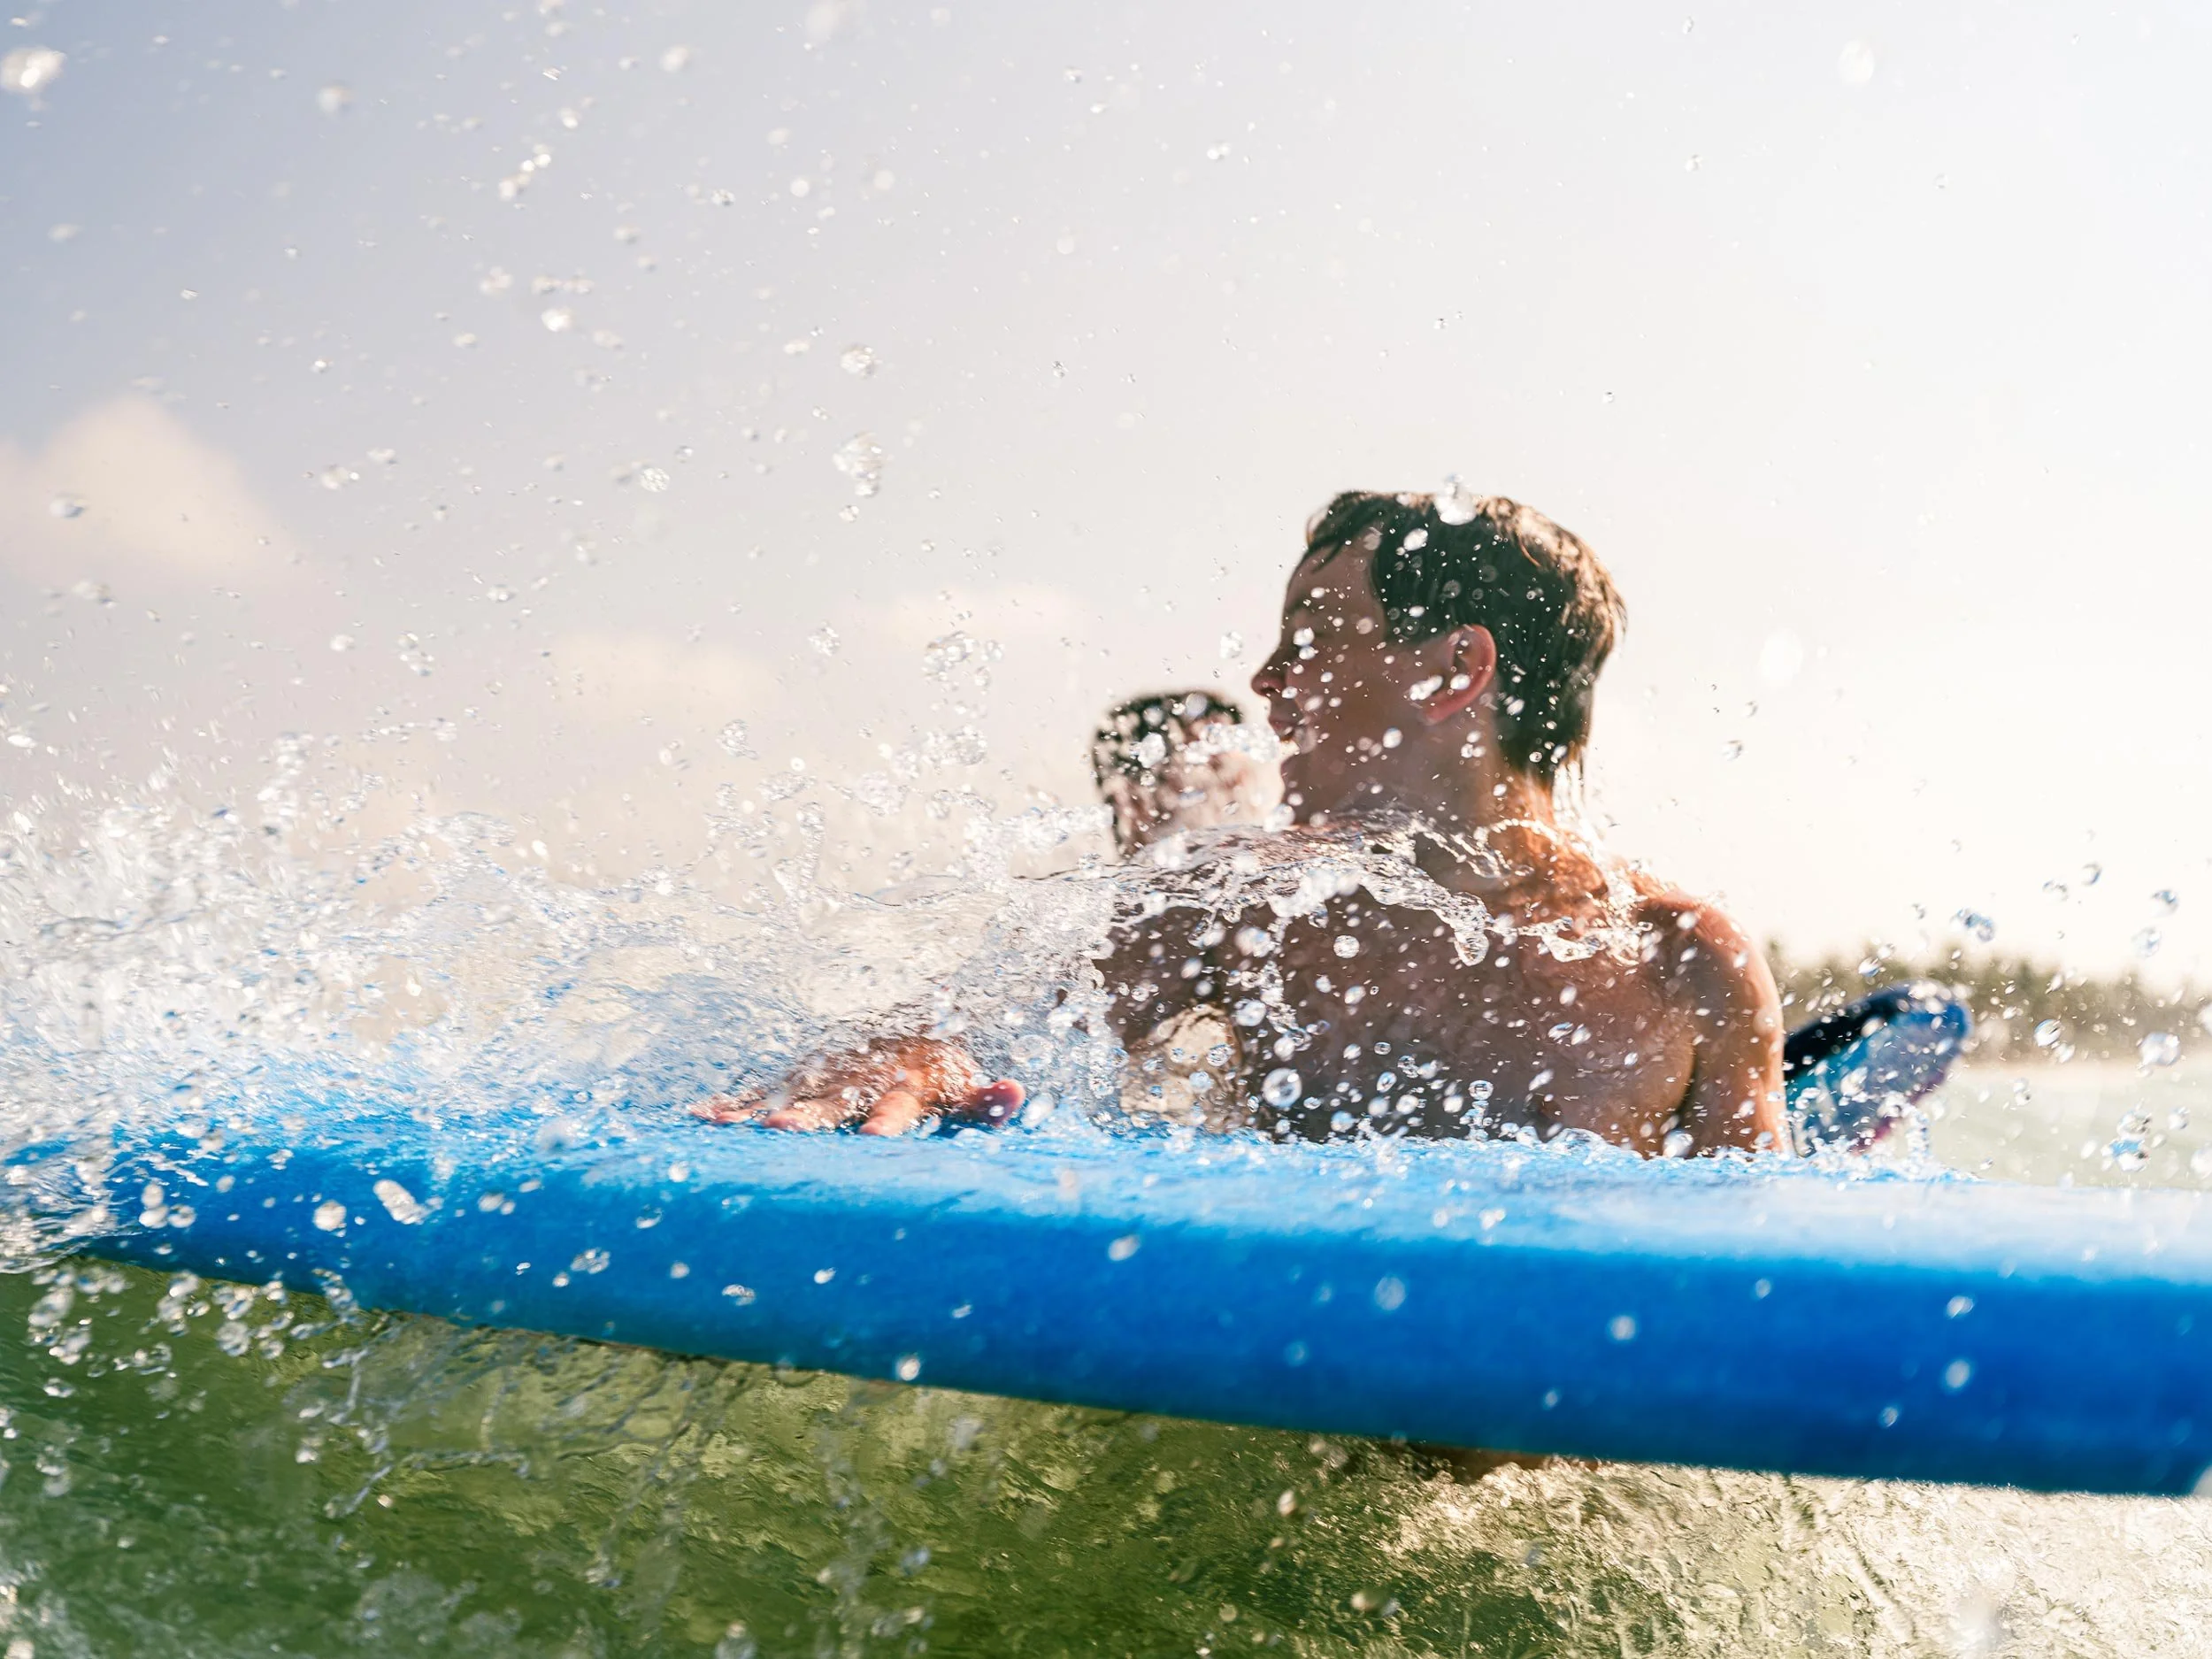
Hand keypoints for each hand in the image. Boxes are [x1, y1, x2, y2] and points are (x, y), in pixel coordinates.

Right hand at [692, 1035, 1024, 1136]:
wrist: (916, 1020)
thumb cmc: (945, 1074)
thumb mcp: (971, 1088)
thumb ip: (988, 1101)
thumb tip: (1015, 1091)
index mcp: (907, 1082)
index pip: (897, 1105)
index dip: (887, 1121)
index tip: (876, 1139)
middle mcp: (860, 1074)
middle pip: (832, 1099)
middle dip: (808, 1115)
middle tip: (782, 1131)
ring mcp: (825, 1072)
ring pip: (788, 1091)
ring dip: (756, 1109)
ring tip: (722, 1127)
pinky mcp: (800, 1075)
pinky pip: (762, 1088)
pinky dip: (733, 1102)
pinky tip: (699, 1119)